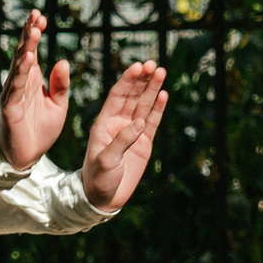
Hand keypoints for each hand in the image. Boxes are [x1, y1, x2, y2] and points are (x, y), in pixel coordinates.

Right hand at [0, 11, 70, 169]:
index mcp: (31, 80)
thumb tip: (63, 60)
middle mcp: (20, 83)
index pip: (31, 51)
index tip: (42, 17)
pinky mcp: (10, 108)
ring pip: (18, 67)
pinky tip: (27, 60)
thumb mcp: (58, 105)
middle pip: (23, 53)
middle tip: (36, 15)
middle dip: (28, 33)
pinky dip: (21, 73)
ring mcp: (13, 94)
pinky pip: (16, 88)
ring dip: (26, 49)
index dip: (34, 34)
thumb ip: (61, 85)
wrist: (26, 156)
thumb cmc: (40, 130)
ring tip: (33, 31)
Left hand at [81, 61, 168, 210]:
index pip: (117, 96)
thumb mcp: (105, 161)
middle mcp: (118, 123)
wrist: (104, 198)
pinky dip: (158, 108)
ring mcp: (132, 132)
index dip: (127, 80)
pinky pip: (153, 121)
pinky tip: (164, 94)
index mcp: (104, 123)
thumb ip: (121, 141)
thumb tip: (139, 123)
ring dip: (152, 89)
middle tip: (153, 64)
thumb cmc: (98, 179)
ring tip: (161, 72)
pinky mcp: (144, 142)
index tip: (138, 67)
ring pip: (144, 105)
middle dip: (142, 80)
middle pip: (132, 96)